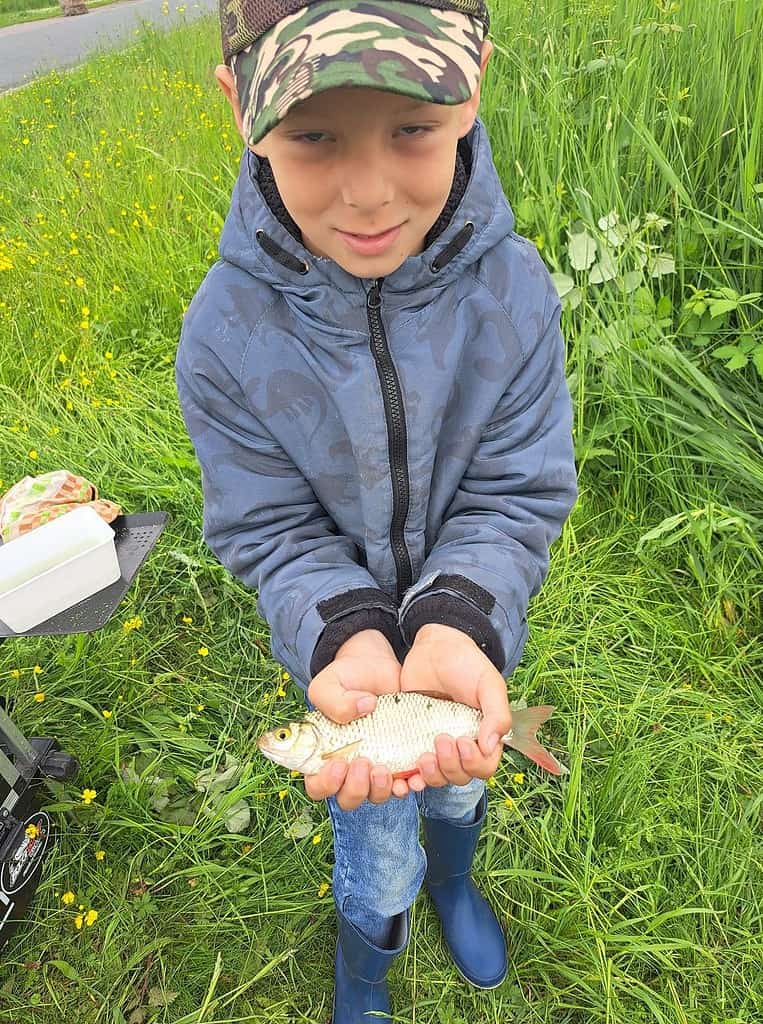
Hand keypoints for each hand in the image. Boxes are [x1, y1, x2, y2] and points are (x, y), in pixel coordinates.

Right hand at [304, 629, 420, 808]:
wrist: (375, 665)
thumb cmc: (345, 678)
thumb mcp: (328, 684)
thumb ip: (334, 701)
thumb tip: (362, 709)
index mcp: (324, 755)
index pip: (318, 786)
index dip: (326, 784)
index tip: (338, 764)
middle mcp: (350, 767)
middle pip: (348, 798)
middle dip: (356, 788)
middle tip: (363, 762)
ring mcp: (377, 764)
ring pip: (377, 796)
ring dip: (381, 790)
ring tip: (385, 769)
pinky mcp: (403, 758)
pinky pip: (407, 782)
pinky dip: (411, 783)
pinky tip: (413, 774)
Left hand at [399, 623, 510, 787]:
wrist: (433, 647)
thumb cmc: (465, 663)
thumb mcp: (487, 684)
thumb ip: (497, 714)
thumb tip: (491, 746)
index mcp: (482, 735)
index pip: (484, 766)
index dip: (474, 763)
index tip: (462, 741)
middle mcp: (459, 745)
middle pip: (459, 776)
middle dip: (451, 766)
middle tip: (440, 739)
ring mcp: (434, 744)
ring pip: (437, 777)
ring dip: (432, 775)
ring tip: (422, 756)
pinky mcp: (411, 740)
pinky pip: (411, 769)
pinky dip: (410, 777)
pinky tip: (405, 773)